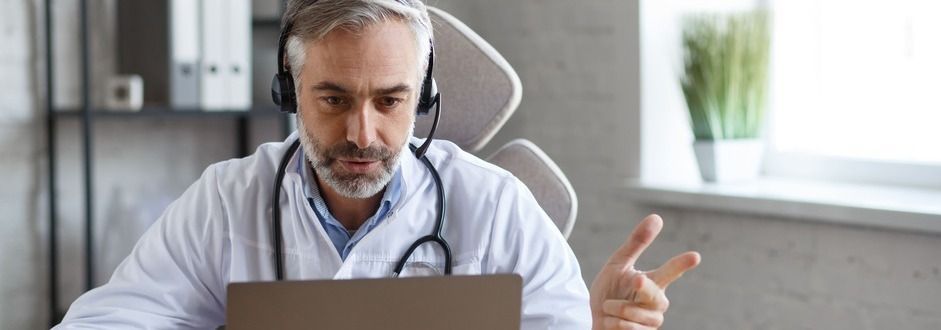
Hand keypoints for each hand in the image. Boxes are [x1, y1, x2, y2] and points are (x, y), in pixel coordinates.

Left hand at [590, 214, 701, 328]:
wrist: (590, 317)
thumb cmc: (607, 291)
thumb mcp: (618, 264)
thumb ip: (637, 243)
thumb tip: (657, 217)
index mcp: (653, 283)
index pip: (671, 271)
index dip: (681, 264)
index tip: (694, 256)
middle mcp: (657, 303)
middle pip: (654, 294)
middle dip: (643, 286)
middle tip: (635, 279)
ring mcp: (652, 323)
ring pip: (636, 314)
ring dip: (615, 309)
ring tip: (609, 308)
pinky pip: (629, 329)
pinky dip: (613, 323)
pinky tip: (610, 323)